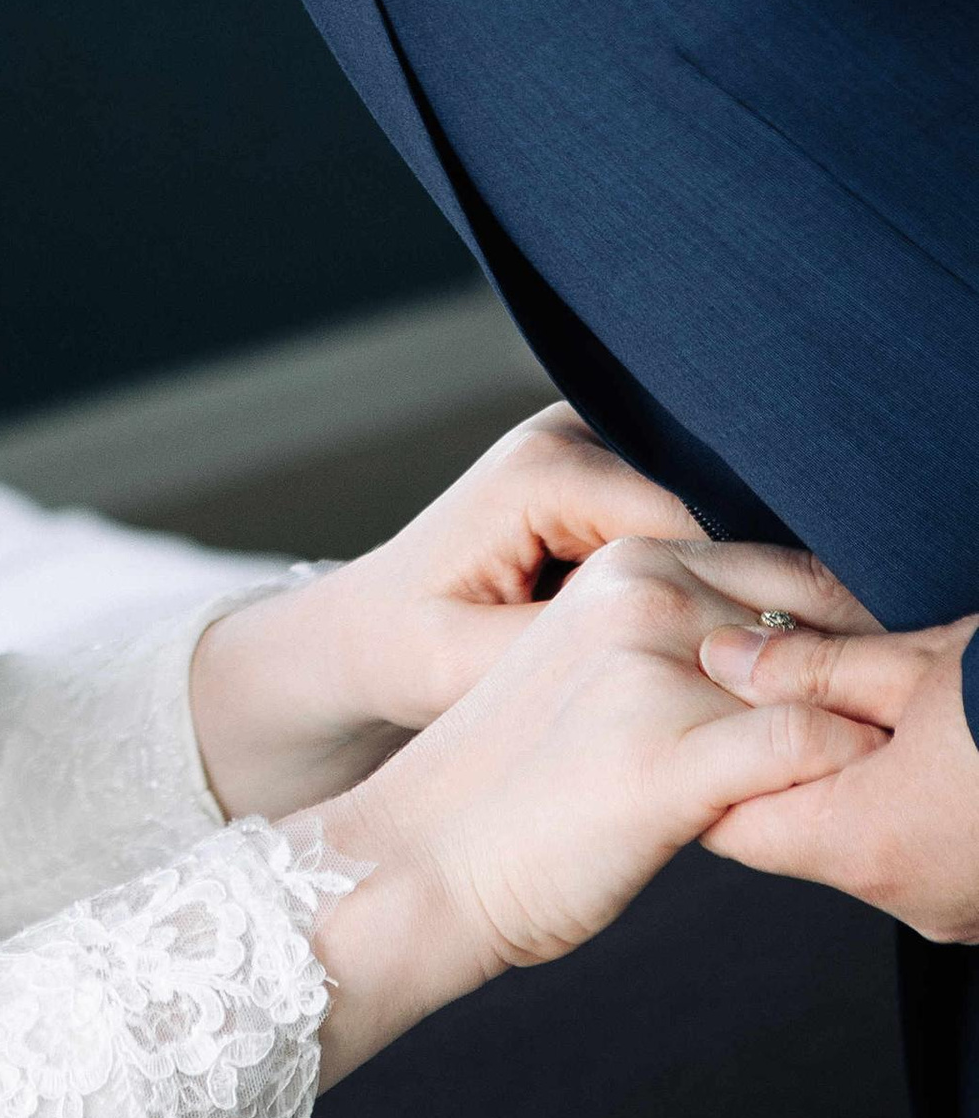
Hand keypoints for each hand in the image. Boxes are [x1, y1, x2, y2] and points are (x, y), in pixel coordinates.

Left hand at [191, 404, 703, 819]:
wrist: (363, 633)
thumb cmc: (402, 654)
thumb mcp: (470, 666)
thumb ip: (573, 646)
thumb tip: (684, 645)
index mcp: (542, 471)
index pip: (691, 526)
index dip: (733, 604)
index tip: (755, 681)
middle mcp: (571, 436)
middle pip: (705, 513)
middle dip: (726, 595)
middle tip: (750, 680)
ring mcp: (588, 446)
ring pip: (702, 520)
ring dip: (712, 588)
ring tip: (714, 666)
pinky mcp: (601, 473)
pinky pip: (679, 526)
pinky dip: (688, 581)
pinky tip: (685, 638)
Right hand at [305, 541, 880, 1079]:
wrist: (420, 861)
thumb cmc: (515, 784)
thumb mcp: (599, 669)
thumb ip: (688, 639)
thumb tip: (803, 653)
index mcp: (625, 561)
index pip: (790, 567)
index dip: (844, 629)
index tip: (860, 681)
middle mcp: (641, 595)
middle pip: (819, 614)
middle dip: (861, 673)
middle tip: (866, 731)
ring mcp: (651, 673)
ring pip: (824, 680)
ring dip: (859, 727)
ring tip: (849, 776)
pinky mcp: (665, 761)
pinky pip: (809, 747)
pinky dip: (842, 774)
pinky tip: (818, 804)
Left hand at [698, 613, 978, 942]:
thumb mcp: (916, 663)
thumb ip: (808, 667)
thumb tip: (720, 657)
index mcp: (871, 843)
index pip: (736, 829)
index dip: (716, 768)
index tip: (714, 714)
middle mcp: (911, 898)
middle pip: (801, 840)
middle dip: (790, 770)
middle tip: (793, 695)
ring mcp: (963, 912)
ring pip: (867, 850)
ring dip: (858, 786)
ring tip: (883, 713)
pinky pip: (927, 861)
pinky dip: (914, 810)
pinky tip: (941, 751)